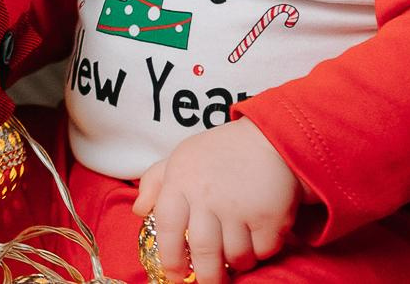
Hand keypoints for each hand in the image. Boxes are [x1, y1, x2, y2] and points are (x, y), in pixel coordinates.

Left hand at [134, 119, 300, 278]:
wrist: (270, 139)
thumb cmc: (221, 153)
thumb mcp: (183, 157)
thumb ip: (155, 181)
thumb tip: (139, 210)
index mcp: (182, 181)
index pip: (167, 227)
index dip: (169, 257)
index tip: (174, 275)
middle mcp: (208, 195)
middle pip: (202, 250)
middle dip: (206, 276)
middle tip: (209, 283)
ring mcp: (239, 207)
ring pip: (235, 256)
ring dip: (237, 262)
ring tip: (237, 254)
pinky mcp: (269, 216)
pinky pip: (262, 251)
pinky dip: (260, 252)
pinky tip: (258, 238)